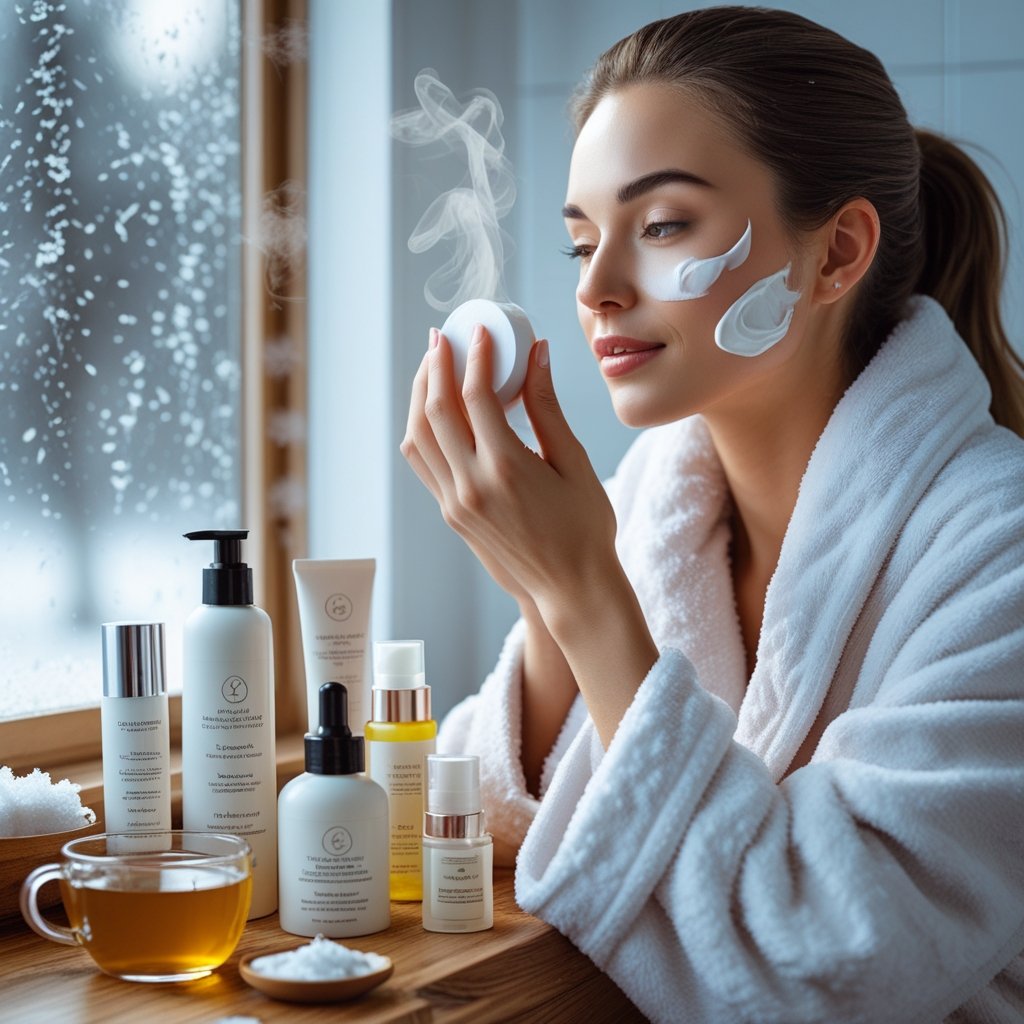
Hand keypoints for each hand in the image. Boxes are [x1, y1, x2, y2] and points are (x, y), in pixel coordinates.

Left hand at [401, 323, 617, 629]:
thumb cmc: (584, 527)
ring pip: (418, 437)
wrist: (570, 587)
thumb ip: (547, 407)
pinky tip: (434, 411)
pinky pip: (424, 462)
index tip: (482, 331)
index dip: (476, 356)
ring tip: (431, 367)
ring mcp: (455, 502)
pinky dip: (422, 429)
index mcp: (506, 468)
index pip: (475, 396)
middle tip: (442, 337)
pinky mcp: (451, 514)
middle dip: (434, 366)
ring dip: (419, 396)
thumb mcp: (574, 462)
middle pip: (435, 410)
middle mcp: (471, 485)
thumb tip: (537, 355)